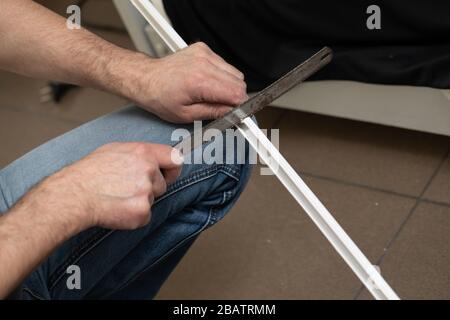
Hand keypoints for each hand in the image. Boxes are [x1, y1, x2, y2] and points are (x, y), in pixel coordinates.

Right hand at [39, 142, 182, 230]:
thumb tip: (154, 158)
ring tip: (117, 197)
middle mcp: (148, 170)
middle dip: (149, 188)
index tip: (166, 175)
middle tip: (126, 189)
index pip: (175, 158)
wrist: (73, 195)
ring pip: (152, 200)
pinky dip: (133, 216)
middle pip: (162, 184)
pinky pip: (145, 216)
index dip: (172, 169)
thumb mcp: (114, 150)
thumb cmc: (88, 173)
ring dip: (140, 201)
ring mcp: (146, 191)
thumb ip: (138, 153)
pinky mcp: (142, 211)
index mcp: (143, 152)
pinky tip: (117, 209)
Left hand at [116, 42, 247, 122]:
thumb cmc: (160, 98)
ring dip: (228, 85)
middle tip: (221, 106)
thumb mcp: (186, 115)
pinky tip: (206, 82)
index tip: (236, 112)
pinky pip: (224, 64)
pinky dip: (220, 75)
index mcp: (200, 81)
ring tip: (210, 93)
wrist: (145, 78)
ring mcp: (204, 53)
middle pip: (239, 82)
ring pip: (234, 72)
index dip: (239, 105)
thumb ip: (214, 113)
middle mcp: (204, 64)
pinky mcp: (202, 49)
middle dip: (234, 96)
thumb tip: (233, 112)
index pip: (237, 93)